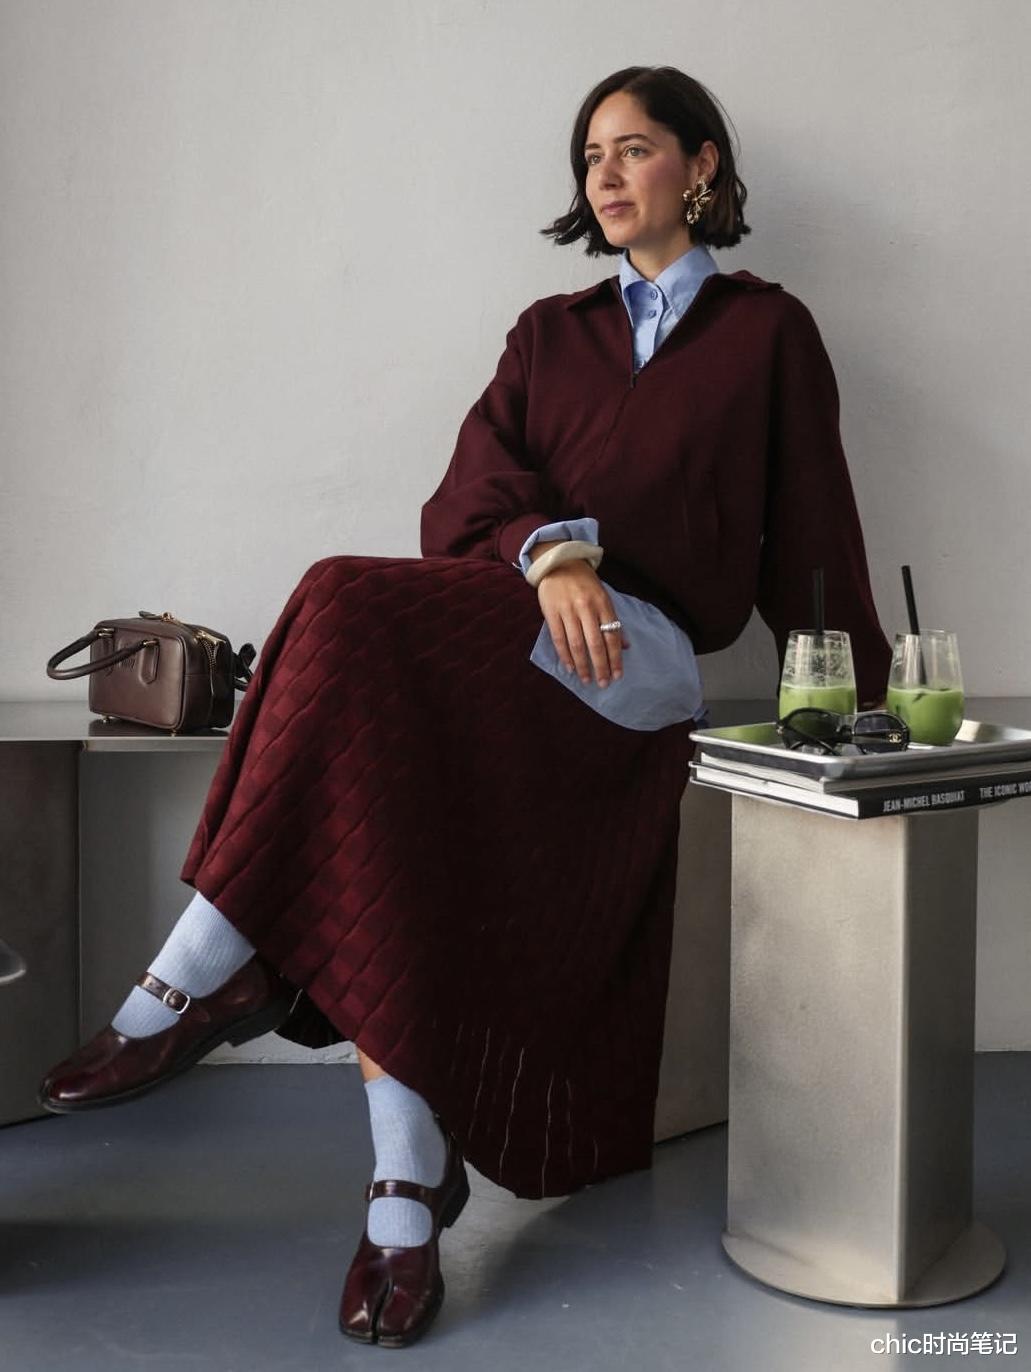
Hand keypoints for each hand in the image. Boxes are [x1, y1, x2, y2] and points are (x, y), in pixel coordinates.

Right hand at [532, 550, 628, 686]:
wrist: (559, 562)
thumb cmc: (584, 583)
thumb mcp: (603, 597)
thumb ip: (612, 620)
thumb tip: (624, 646)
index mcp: (603, 604)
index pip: (612, 636)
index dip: (615, 658)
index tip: (618, 675)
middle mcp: (586, 608)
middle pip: (595, 643)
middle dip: (601, 666)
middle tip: (603, 683)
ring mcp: (568, 610)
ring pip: (577, 644)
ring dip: (582, 665)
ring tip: (586, 679)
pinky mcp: (551, 612)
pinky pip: (559, 638)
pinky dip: (565, 655)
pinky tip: (570, 667)